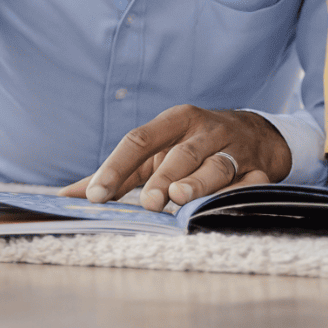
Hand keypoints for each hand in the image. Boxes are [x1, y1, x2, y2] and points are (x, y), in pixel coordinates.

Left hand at [56, 105, 285, 211]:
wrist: (257, 133)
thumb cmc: (192, 145)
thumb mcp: (157, 150)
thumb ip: (118, 173)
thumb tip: (67, 195)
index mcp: (174, 121)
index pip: (138, 140)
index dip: (116, 166)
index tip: (96, 194)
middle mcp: (204, 130)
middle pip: (179, 153)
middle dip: (162, 177)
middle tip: (147, 202)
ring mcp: (234, 149)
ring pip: (215, 166)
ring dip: (197, 182)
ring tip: (179, 198)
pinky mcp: (260, 169)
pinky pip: (250, 183)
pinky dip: (238, 193)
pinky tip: (223, 206)